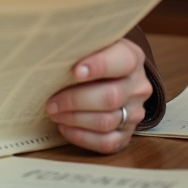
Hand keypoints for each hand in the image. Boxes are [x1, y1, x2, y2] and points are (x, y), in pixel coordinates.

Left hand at [45, 37, 151, 153]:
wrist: (110, 77)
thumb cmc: (91, 58)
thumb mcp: (91, 44)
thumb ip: (79, 44)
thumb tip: (50, 48)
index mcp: (132, 57)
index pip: (122, 61)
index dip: (99, 66)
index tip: (75, 71)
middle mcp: (137, 85)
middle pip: (110, 97)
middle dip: (75, 100)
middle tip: (51, 102)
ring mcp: (134, 111)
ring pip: (106, 121)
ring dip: (74, 119)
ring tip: (54, 113)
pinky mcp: (127, 133)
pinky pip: (107, 142)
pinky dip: (82, 137)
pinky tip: (65, 127)